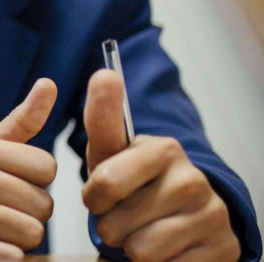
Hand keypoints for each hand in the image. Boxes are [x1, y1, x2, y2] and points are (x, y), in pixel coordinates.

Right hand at [0, 78, 58, 258]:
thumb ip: (21, 121)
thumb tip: (49, 83)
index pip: (47, 167)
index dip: (37, 182)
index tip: (13, 184)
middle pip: (43, 204)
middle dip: (31, 214)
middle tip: (2, 211)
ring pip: (30, 233)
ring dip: (19, 239)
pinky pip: (10, 257)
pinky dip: (5, 256)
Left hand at [82, 70, 239, 261]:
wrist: (185, 215)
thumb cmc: (134, 180)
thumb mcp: (111, 151)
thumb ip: (103, 116)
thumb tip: (105, 73)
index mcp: (163, 149)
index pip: (104, 183)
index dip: (94, 198)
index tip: (102, 193)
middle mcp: (193, 178)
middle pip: (114, 224)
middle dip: (110, 225)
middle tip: (124, 214)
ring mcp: (212, 214)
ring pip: (139, 251)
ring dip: (131, 247)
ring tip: (142, 230)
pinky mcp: (224, 248)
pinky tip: (166, 247)